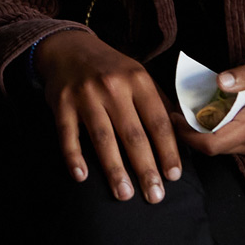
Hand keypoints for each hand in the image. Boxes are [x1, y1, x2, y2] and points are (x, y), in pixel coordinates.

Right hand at [35, 30, 181, 203]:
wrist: (69, 48)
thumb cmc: (111, 68)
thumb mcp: (138, 75)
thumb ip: (158, 101)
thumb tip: (183, 133)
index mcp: (138, 80)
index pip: (158, 121)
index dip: (167, 150)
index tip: (174, 175)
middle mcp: (113, 86)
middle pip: (133, 134)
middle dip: (145, 168)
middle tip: (154, 196)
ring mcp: (86, 95)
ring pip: (103, 138)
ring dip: (115, 169)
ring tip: (125, 194)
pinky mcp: (62, 104)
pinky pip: (68, 135)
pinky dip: (74, 157)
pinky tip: (82, 177)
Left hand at [170, 50, 244, 158]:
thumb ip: (244, 76)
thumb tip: (219, 82)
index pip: (211, 144)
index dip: (187, 134)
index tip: (174, 114)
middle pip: (212, 147)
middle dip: (191, 130)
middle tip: (176, 106)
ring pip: (219, 146)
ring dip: (202, 129)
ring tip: (189, 106)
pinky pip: (229, 141)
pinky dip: (215, 128)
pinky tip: (210, 110)